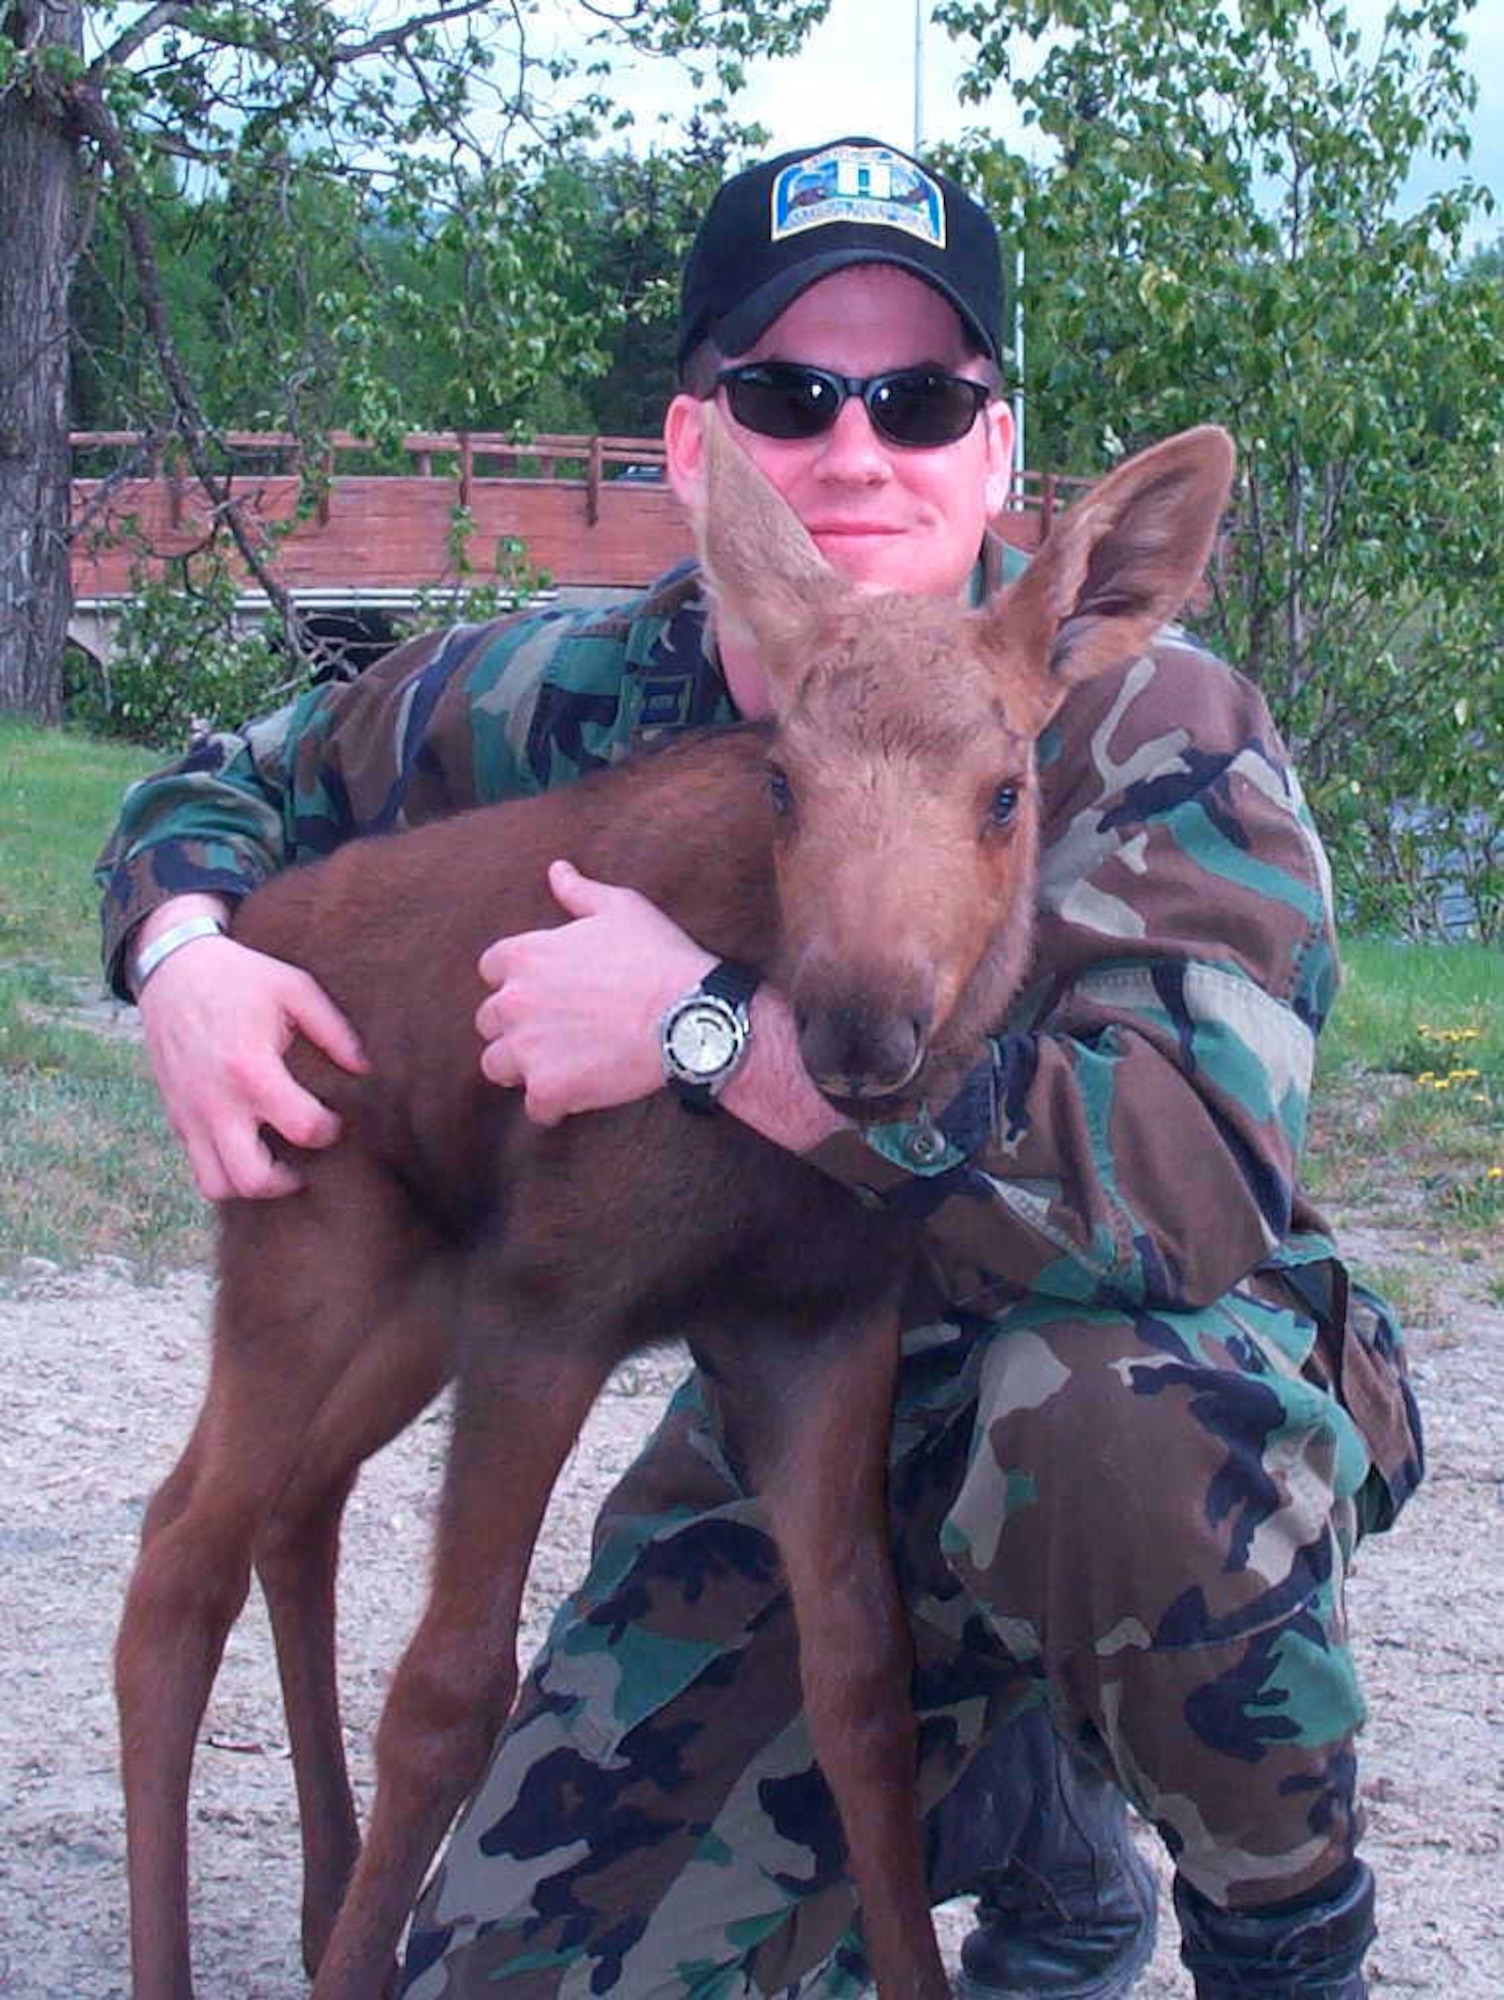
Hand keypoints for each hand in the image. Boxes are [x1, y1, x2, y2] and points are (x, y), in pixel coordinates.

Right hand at [138, 924, 367, 1200]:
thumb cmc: (238, 977)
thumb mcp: (294, 988)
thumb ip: (334, 1030)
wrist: (171, 970)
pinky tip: (249, 1146)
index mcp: (250, 1069)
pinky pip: (198, 1165)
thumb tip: (363, 1068)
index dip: (330, 1131)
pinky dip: (225, 1169)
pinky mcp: (176, 1116)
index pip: (302, 1127)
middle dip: (288, 1181)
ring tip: (275, 1164)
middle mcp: (216, 1102)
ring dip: (251, 1184)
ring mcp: (191, 1114)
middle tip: (305, 1161)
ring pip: (217, 1184)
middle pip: (252, 1178)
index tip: (335, 1119)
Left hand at [476, 860, 711, 1126]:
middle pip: (489, 1020)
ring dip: (523, 1067)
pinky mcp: (549, 1089)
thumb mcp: (622, 909)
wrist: (688, 1016)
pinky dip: (554, 1106)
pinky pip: (536, 1108)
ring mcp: (528, 1049)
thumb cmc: (658, 956)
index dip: (516, 980)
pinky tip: (578, 1096)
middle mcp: (514, 1002)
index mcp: (524, 956)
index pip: (491, 969)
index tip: (544, 990)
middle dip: (515, 1025)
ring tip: (558, 1065)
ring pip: (498, 1066)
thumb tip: (556, 869)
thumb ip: (579, 892)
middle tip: (554, 1031)